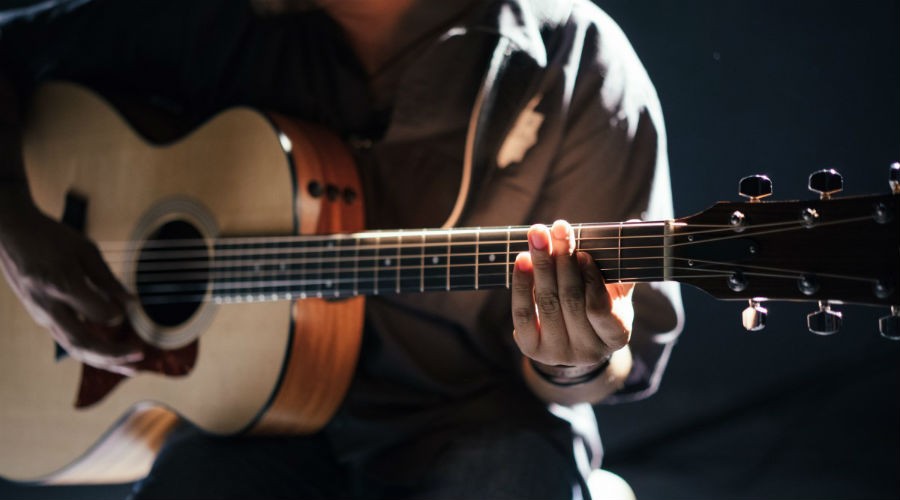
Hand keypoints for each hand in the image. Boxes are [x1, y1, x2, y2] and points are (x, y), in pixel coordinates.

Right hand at [0, 197, 142, 374]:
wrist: (11, 233)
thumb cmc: (51, 237)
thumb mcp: (85, 250)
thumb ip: (108, 279)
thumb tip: (132, 303)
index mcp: (62, 285)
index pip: (97, 313)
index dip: (116, 314)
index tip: (130, 308)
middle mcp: (49, 306)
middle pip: (82, 342)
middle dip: (113, 356)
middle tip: (140, 358)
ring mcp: (41, 314)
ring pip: (74, 347)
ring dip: (104, 361)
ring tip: (131, 368)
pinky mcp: (41, 317)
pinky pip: (67, 340)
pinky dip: (91, 351)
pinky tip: (111, 356)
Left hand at [511, 220, 633, 368]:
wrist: (572, 340)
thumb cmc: (598, 306)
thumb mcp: (615, 291)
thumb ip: (621, 263)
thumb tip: (633, 224)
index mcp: (615, 336)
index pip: (600, 309)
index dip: (591, 280)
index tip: (583, 253)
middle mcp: (587, 351)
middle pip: (570, 300)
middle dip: (563, 260)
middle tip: (558, 228)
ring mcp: (557, 353)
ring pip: (546, 303)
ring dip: (541, 265)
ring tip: (538, 235)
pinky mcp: (531, 348)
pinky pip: (523, 313)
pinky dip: (522, 284)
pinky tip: (522, 259)